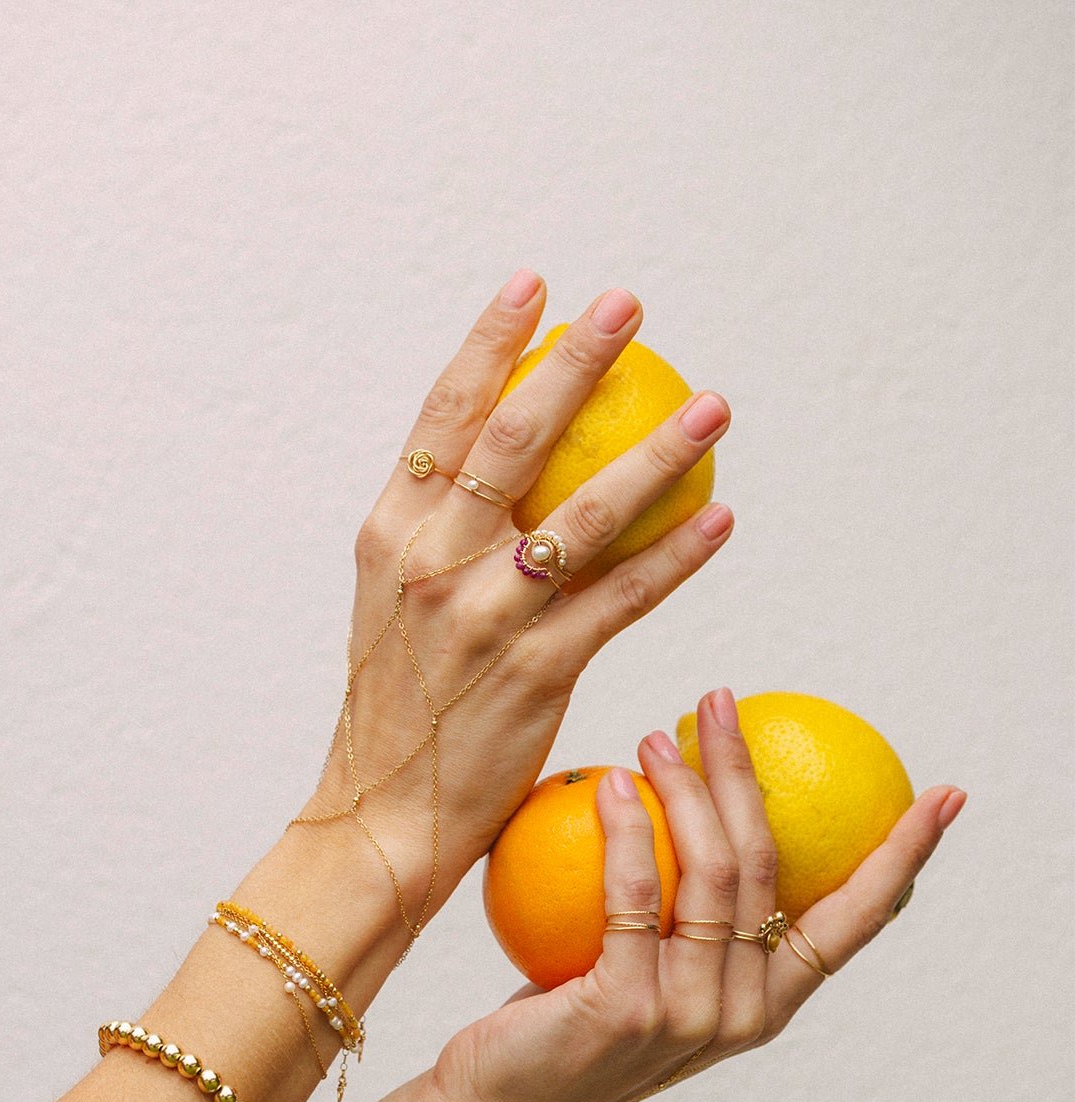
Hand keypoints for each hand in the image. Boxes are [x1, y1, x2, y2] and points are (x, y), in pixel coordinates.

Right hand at [293, 273, 733, 935]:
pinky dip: (676, 558)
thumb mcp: (394, 606)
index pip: (441, 417)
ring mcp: (483, 618)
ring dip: (657, 454)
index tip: (534, 283)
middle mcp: (430, 565)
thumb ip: (437, 536)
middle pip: (512, 440)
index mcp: (389, 536)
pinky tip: (719, 520)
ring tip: (713, 407)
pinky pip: (623, 600)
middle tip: (628, 306)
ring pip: (583, 514)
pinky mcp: (537, 673)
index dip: (489, 344)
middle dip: (576, 363)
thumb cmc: (398, 709)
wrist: (382, 818)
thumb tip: (497, 466)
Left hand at [429, 688, 965, 1101]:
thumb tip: (689, 797)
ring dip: (687, 787)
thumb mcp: (637, 967)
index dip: (904, 857)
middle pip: (768, 866)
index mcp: (767, 1002)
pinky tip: (611, 782)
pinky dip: (627, 830)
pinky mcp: (627, 1010)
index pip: (855, 921)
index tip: (943, 797)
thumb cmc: (561, 1024)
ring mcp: (689, 1016)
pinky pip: (635, 896)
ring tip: (656, 734)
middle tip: (718, 700)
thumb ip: (677, 913)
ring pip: (712, 874)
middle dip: (749, 771)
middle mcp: (743, 1012)